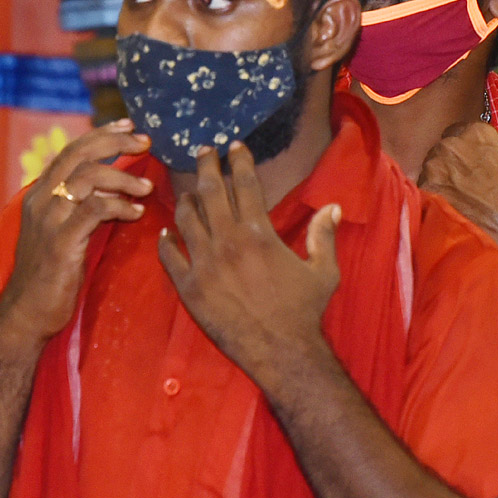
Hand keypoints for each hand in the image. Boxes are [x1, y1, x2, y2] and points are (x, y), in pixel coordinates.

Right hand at [0, 119, 152, 343]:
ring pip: (88, 179)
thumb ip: (78, 204)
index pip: (71, 150)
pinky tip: (137, 213)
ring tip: (147, 189)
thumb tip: (109, 182)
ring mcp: (49, 220)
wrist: (27, 312)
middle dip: (115, 143)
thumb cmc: (49, 274)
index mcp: (40, 193)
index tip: (129, 127)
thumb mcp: (60, 230)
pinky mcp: (61, 242)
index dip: (101, 134)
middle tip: (145, 143)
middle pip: (79, 155)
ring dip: (124, 178)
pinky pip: (94, 210)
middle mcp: (41, 200)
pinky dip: (119, 206)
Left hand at [158, 142, 341, 380]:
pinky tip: (165, 232)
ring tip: (187, 191)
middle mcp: (227, 242)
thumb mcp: (323, 270)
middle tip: (203, 151)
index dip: (239, 161)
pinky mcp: (188, 287)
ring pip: (186, 218)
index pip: (245, 184)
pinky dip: (165, 241)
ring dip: (185, 199)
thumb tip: (332, 206)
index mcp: (259, 233)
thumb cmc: (304, 310)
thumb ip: (324, 235)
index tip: (234, 146)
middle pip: (210, 191)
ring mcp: (204, 263)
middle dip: (206, 166)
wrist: (281, 351)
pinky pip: (169, 256)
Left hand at [418, 122, 497, 277]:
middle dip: (450, 165)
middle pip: (442, 150)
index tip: (470, 164)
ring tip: (459, 202)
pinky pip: (424, 190)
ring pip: (431, 170)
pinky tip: (449, 211)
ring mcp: (433, 166)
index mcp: (475, 131)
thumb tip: (479, 156)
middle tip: (465, 186)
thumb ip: (490, 154)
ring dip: (441, 182)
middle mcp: (450, 143)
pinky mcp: (423, 190)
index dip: (464, 151)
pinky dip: (433, 199)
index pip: (459, 132)